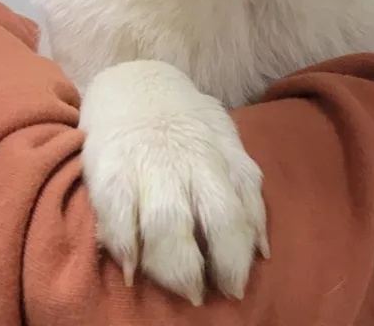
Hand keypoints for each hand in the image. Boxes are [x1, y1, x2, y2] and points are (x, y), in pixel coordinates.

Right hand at [78, 61, 268, 304]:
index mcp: (224, 152)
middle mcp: (194, 159)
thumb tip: (261, 246)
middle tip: (212, 293)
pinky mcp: (112, 169)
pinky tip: (132, 269)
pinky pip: (121, 216)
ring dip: (177, 267)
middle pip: (218, 218)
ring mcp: (153, 164)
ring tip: (182, 289)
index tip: (237, 284)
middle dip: (221, 264)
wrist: (133, 80)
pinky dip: (127, 248)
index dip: (243, 250)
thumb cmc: (183, 121)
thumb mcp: (221, 139)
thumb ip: (241, 184)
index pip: (245, 205)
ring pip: (171, 225)